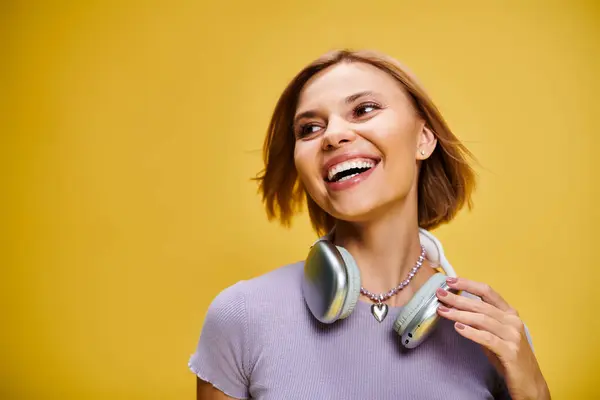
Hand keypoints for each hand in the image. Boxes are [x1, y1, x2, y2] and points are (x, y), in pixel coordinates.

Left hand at [435, 277, 550, 399]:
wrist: (530, 382)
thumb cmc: (508, 356)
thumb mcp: (494, 334)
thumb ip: (480, 321)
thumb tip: (456, 307)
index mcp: (509, 313)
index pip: (487, 292)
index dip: (468, 284)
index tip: (450, 281)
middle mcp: (512, 321)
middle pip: (481, 305)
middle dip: (458, 298)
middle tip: (439, 294)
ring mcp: (513, 336)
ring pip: (482, 320)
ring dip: (460, 314)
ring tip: (442, 311)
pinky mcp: (511, 352)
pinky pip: (488, 339)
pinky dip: (472, 332)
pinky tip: (458, 327)